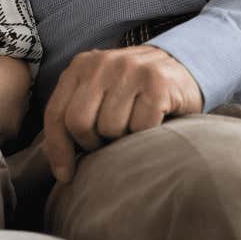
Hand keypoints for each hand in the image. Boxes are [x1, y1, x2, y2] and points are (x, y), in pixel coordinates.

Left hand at [42, 45, 203, 182]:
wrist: (184, 68)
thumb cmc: (134, 93)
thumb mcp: (100, 93)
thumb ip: (76, 115)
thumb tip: (57, 163)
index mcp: (81, 66)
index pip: (56, 114)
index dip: (58, 149)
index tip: (65, 175)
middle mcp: (103, 63)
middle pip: (78, 123)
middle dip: (91, 143)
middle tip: (109, 143)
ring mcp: (130, 70)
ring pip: (110, 128)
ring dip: (122, 138)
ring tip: (133, 125)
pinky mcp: (157, 83)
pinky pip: (140, 127)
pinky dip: (145, 134)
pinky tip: (153, 122)